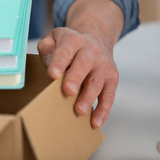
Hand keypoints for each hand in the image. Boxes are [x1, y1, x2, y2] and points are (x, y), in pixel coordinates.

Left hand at [37, 0, 123, 127]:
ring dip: (88, 97)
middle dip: (76, 78)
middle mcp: (90, 50)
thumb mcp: (53, 39)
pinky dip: (103, 109)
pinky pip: (109, 95)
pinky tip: (95, 122)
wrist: (95, 37)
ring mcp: (103, 65)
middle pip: (84, 64)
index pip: (65, 51)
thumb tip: (49, 67)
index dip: (59, 62)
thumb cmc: (68, 44)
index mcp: (73, 40)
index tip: (52, 74)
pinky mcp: (112, 77)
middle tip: (68, 91)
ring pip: (97, 81)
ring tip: (79, 110)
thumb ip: (47, 50)